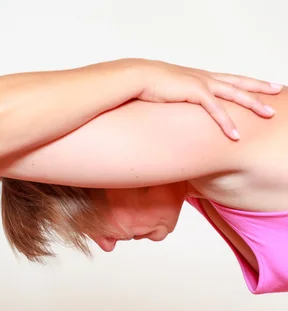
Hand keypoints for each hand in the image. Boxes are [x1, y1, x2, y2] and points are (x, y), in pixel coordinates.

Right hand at [134, 59, 282, 139]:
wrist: (136, 77)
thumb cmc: (146, 86)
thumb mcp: (166, 92)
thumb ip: (175, 98)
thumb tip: (173, 107)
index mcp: (198, 76)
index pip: (228, 79)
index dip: (245, 82)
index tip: (260, 84)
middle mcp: (204, 77)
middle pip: (238, 82)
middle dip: (259, 87)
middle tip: (277, 91)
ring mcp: (201, 83)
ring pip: (235, 94)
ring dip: (253, 104)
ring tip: (269, 113)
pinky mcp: (195, 92)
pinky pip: (216, 110)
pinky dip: (227, 123)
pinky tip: (235, 134)